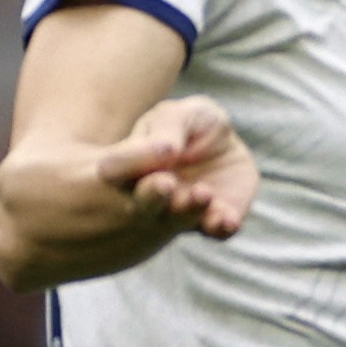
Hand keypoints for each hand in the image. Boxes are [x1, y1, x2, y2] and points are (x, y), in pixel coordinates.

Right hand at [105, 98, 255, 242]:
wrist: (224, 143)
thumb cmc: (192, 125)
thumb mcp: (179, 115)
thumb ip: (168, 127)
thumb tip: (167, 149)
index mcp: (133, 166)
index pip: (118, 169)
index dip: (129, 165)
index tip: (143, 158)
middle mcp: (153, 194)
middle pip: (147, 201)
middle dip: (154, 195)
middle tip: (166, 184)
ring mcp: (184, 210)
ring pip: (182, 219)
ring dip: (190, 209)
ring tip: (203, 192)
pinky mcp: (216, 219)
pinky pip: (217, 231)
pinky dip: (221, 227)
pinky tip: (228, 220)